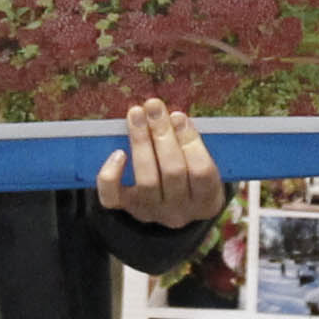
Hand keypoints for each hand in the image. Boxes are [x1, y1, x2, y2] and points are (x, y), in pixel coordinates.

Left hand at [97, 99, 223, 228]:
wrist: (175, 210)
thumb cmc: (192, 179)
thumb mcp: (203, 166)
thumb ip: (192, 146)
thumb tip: (173, 115)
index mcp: (206, 200)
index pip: (201, 172)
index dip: (190, 142)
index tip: (178, 115)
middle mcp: (180, 211)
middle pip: (173, 172)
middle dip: (162, 134)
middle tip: (153, 106)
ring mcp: (152, 211)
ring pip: (146, 180)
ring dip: (141, 143)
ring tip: (136, 115)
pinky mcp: (128, 209)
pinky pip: (113, 197)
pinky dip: (112, 175)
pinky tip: (117, 153)